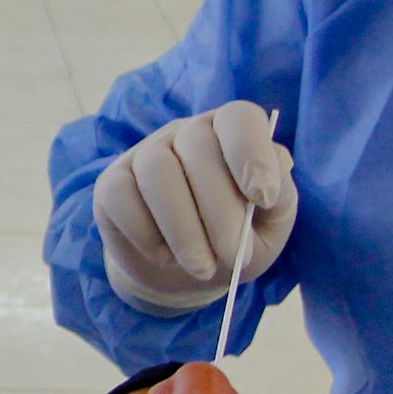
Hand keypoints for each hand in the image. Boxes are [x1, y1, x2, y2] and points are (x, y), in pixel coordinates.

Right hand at [92, 102, 293, 312]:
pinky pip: (121, 196)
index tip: (264, 198)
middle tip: (231, 258)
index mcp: (230, 133)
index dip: (251, 153)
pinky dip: (146, 233)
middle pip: (198, 147)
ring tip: (202, 268)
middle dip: (219, 210)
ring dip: (183, 228)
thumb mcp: (271, 224)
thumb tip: (275, 171)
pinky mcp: (112, 183)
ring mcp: (145, 153)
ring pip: (157, 171)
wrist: (189, 275)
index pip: (239, 118)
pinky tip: (166, 256)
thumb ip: (280, 195)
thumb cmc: (237, 242)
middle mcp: (187, 132)